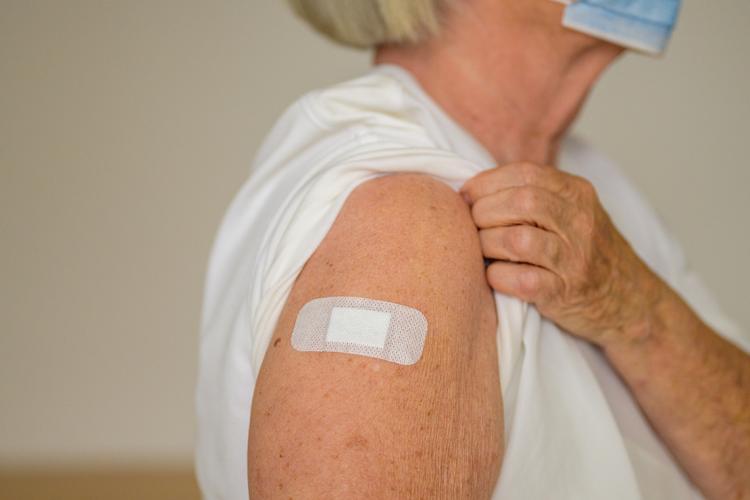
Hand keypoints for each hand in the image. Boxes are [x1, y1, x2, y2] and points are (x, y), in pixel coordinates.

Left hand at [459, 162, 663, 346]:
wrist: (630, 300)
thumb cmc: (585, 253)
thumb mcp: (571, 212)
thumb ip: (533, 195)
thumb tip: (472, 190)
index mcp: (577, 193)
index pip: (525, 173)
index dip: (486, 183)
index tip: (466, 196)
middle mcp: (580, 222)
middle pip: (520, 202)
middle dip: (484, 212)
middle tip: (471, 225)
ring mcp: (575, 259)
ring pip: (517, 240)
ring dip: (487, 244)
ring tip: (482, 250)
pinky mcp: (566, 293)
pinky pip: (521, 280)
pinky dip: (498, 277)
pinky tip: (494, 276)